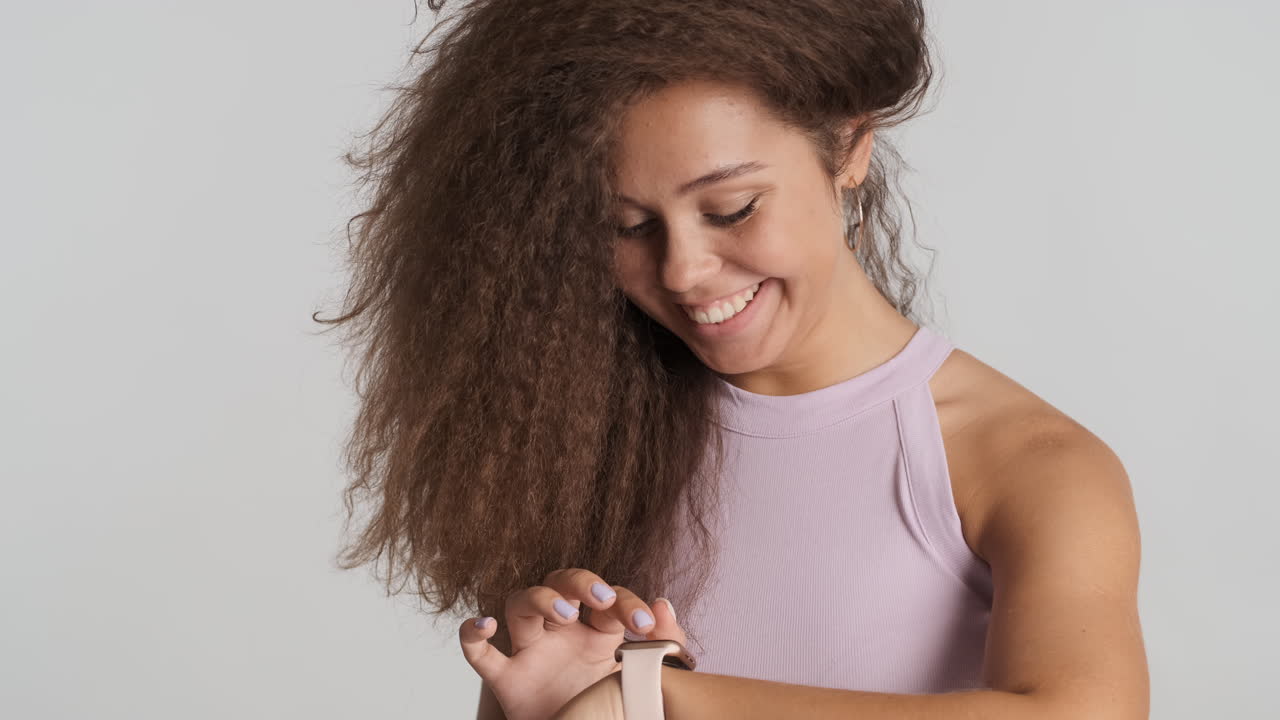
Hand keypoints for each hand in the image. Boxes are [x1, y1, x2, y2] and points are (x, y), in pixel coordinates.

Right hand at [459, 568, 685, 719]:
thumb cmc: (609, 706)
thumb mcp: (645, 674)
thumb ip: (666, 642)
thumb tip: (663, 603)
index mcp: (597, 630)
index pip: (608, 597)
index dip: (627, 602)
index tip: (645, 625)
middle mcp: (561, 632)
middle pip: (560, 582)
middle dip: (581, 581)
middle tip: (602, 598)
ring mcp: (530, 652)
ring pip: (519, 603)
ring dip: (540, 599)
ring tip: (564, 614)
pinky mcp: (506, 679)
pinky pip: (478, 652)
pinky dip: (473, 634)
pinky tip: (486, 625)